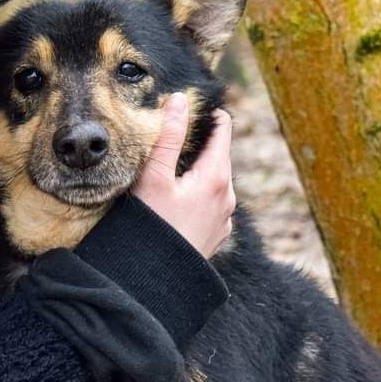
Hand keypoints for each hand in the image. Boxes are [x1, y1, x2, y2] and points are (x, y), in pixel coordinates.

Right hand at [133, 93, 235, 258]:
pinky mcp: (215, 235)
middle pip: (219, 155)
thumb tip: (179, 100)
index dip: (209, 114)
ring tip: (173, 167)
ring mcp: (224, 219)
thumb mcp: (155, 177)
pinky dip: (199, 193)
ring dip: (199, 169)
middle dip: (201, 142)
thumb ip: (168, 136)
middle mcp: (228, 197)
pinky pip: (212, 204)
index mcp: (217, 177)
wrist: (156, 281)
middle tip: (175, 133)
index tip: (192, 106)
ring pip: (216, 181)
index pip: (222, 130)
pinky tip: (178, 198)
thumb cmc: (153, 227)